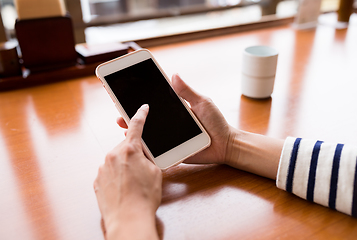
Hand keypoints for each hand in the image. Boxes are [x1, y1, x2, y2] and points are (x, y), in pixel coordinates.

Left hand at [94, 104, 161, 239]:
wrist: (128, 220)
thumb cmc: (144, 198)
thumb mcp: (155, 172)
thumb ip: (148, 157)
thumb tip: (143, 154)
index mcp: (129, 150)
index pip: (136, 126)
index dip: (141, 115)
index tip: (143, 108)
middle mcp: (113, 156)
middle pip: (126, 147)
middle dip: (134, 153)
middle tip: (142, 168)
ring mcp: (103, 169)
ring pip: (116, 160)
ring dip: (124, 166)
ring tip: (133, 184)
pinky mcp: (98, 181)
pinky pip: (109, 173)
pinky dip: (116, 177)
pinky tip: (124, 189)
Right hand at [117, 74, 235, 164]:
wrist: (225, 145)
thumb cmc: (216, 123)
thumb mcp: (202, 103)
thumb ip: (187, 92)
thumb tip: (173, 75)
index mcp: (175, 110)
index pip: (155, 102)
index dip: (142, 98)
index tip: (127, 90)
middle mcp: (169, 123)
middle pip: (147, 118)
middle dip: (131, 113)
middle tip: (119, 107)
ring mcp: (169, 137)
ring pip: (147, 133)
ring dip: (133, 128)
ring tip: (122, 122)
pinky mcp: (171, 151)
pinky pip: (155, 149)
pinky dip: (144, 146)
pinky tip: (134, 141)